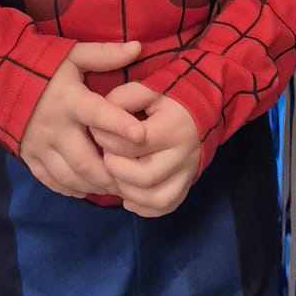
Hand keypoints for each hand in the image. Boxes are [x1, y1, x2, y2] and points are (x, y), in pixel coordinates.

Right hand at [19, 42, 145, 198]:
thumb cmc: (42, 66)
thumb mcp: (73, 55)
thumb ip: (104, 54)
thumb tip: (138, 47)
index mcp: (70, 100)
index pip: (98, 114)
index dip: (119, 124)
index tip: (141, 135)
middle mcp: (55, 127)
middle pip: (85, 160)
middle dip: (110, 174)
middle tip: (132, 181)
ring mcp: (40, 145)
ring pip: (69, 176)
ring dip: (94, 186)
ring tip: (115, 189)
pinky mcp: (28, 156)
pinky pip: (50, 181)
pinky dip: (70, 189)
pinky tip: (87, 189)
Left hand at [99, 83, 202, 216]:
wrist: (198, 108)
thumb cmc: (168, 96)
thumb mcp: (146, 88)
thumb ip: (122, 99)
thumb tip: (101, 120)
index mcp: (172, 127)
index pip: (132, 144)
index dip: (106, 139)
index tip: (97, 131)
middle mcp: (185, 154)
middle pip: (144, 177)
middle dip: (116, 169)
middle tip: (107, 155)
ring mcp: (188, 172)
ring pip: (155, 198)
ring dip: (127, 191)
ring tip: (116, 176)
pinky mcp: (187, 184)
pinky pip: (166, 206)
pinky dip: (144, 207)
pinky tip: (129, 196)